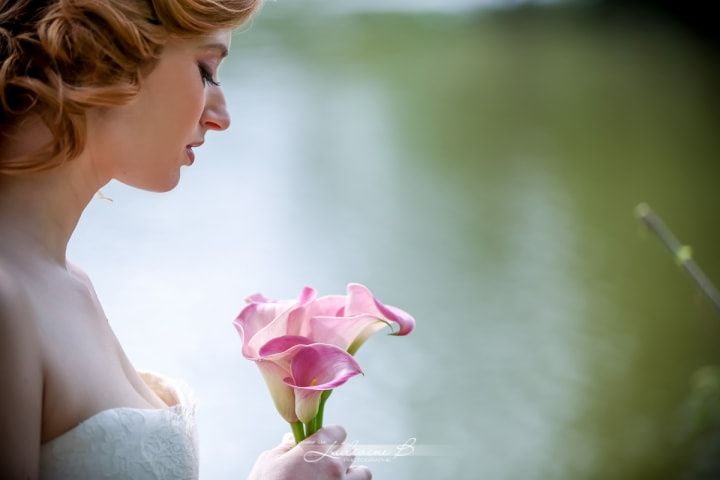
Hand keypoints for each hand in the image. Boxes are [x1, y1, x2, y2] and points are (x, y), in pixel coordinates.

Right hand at [248, 425, 371, 479]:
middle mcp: (334, 467)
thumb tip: (292, 440)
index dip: (329, 437)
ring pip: (363, 473)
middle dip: (338, 457)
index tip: (321, 445)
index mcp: (316, 449)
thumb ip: (286, 447)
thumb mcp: (269, 462)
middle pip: (349, 452)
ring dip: (352, 475)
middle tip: (322, 468)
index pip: (338, 432)